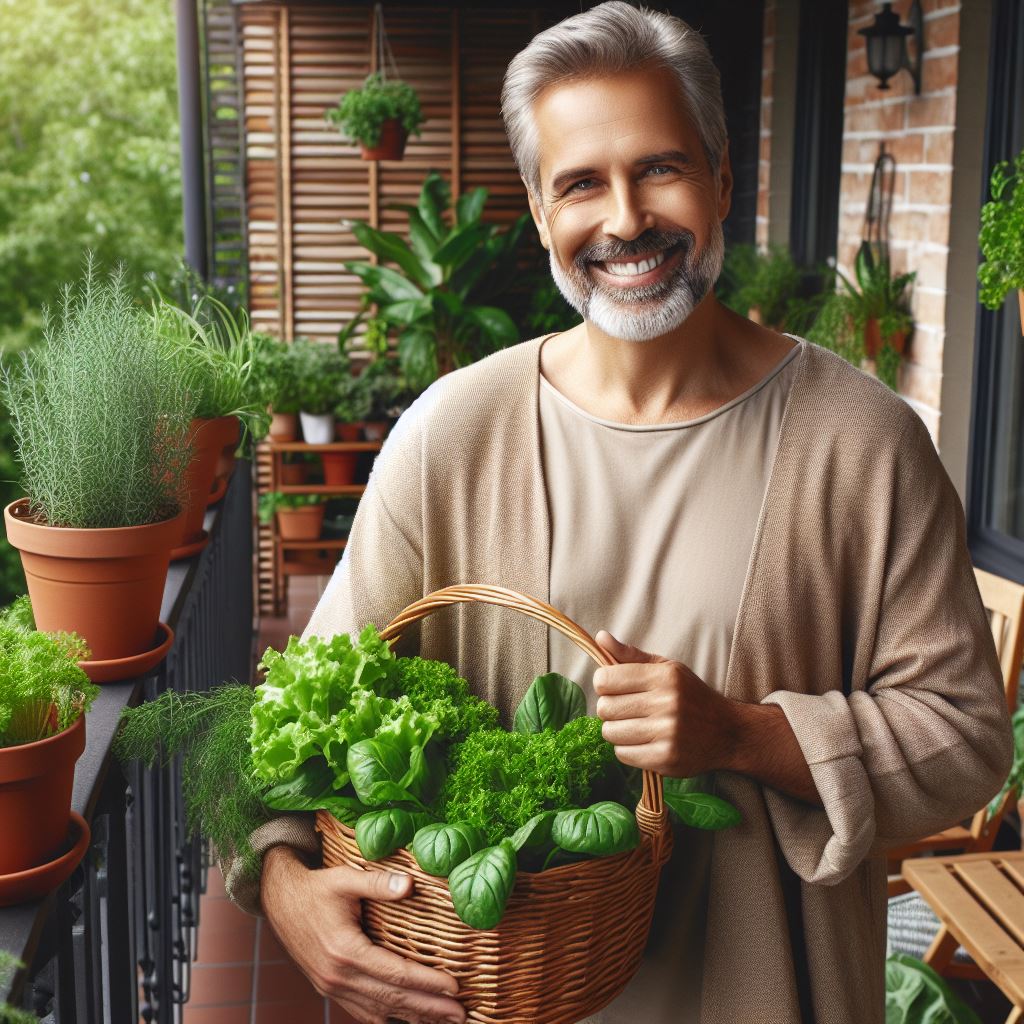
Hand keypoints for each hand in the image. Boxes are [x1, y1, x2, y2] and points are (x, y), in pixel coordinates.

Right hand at [261, 845, 465, 1023]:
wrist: (279, 900)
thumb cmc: (316, 888)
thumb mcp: (345, 879)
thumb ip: (378, 883)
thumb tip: (410, 884)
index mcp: (345, 951)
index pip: (395, 974)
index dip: (426, 982)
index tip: (454, 987)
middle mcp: (338, 977)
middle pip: (392, 1000)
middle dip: (429, 1009)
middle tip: (461, 1014)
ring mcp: (332, 987)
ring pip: (379, 1011)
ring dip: (413, 1018)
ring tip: (443, 1022)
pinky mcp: (330, 988)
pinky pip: (362, 1011)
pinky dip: (387, 1019)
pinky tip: (408, 1020)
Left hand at [593, 631, 738, 777]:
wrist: (729, 732)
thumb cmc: (691, 696)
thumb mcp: (667, 668)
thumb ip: (631, 655)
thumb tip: (600, 637)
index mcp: (664, 676)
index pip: (605, 679)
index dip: (604, 684)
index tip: (614, 688)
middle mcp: (667, 703)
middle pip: (605, 708)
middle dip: (610, 709)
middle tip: (627, 710)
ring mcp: (667, 732)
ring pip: (610, 732)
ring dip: (617, 731)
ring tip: (635, 726)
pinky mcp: (666, 758)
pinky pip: (622, 754)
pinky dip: (627, 749)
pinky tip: (644, 742)